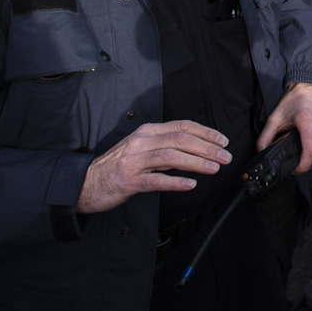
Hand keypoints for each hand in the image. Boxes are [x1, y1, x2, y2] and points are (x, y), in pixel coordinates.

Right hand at [77, 120, 230, 213]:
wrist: (86, 182)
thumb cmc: (117, 166)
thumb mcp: (141, 148)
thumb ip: (164, 145)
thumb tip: (194, 148)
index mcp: (147, 132)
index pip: (182, 126)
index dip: (205, 132)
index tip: (222, 141)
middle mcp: (141, 142)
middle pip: (180, 139)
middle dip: (207, 147)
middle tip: (225, 156)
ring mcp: (134, 162)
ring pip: (170, 157)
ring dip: (196, 162)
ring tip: (214, 168)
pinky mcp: (128, 181)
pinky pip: (155, 180)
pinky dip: (175, 182)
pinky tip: (190, 185)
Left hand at [261, 82, 311, 172]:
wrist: (309, 88)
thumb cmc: (294, 102)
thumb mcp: (275, 118)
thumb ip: (265, 137)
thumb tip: (262, 152)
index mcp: (307, 120)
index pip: (310, 150)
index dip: (303, 165)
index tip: (295, 169)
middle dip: (306, 164)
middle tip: (296, 162)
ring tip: (303, 150)